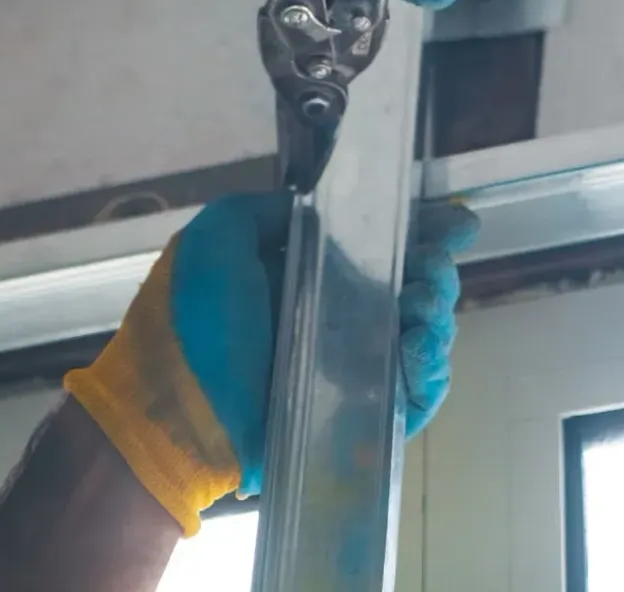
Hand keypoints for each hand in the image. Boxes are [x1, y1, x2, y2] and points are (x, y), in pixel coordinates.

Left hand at [64, 194, 477, 533]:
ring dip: (436, 315)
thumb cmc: (190, 323)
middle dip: (435, 270)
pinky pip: (413, 393)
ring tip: (423, 307)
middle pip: (410, 288)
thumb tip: (323, 206)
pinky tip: (420, 347)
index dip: (419, 232)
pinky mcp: (356, 418)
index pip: (375, 248)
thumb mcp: (218, 238)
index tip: (453, 222)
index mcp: (302, 276)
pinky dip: (429, 370)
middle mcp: (330, 320)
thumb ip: (270, 210)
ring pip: (419, 337)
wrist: (171, 415)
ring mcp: (346, 371)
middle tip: (433, 267)